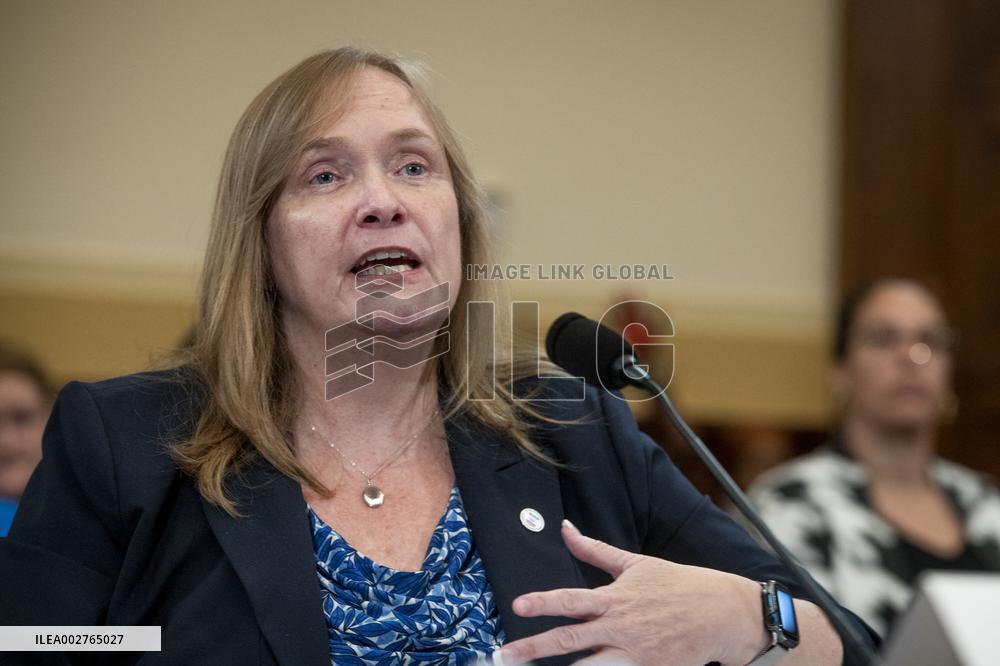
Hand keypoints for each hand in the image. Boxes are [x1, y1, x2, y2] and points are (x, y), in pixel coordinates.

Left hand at [495, 520, 768, 665]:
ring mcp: (634, 654)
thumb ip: (595, 550)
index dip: (542, 603)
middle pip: (569, 641)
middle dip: (533, 649)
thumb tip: (565, 529)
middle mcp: (620, 628)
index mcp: (615, 599)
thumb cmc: (679, 585)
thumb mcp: (636, 564)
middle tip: (502, 656)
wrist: (724, 614)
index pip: (570, 601)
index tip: (517, 607)